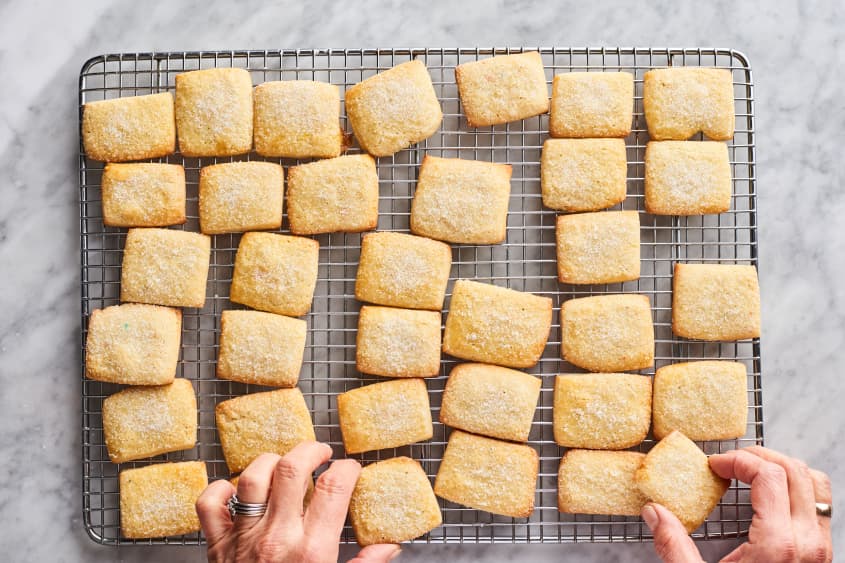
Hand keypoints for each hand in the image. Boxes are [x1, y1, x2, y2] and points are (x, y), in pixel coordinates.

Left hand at [196, 441, 400, 562]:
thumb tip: (388, 547)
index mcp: (312, 550)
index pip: (334, 488)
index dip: (347, 469)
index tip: (350, 470)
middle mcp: (277, 538)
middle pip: (292, 469)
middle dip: (310, 450)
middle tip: (320, 453)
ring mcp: (243, 539)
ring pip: (252, 477)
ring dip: (270, 462)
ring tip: (284, 466)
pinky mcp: (217, 545)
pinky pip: (210, 504)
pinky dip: (220, 488)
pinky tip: (237, 490)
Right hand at [642, 446, 831, 562]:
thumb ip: (674, 546)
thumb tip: (654, 512)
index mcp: (778, 546)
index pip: (769, 475)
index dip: (738, 460)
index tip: (714, 467)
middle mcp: (808, 543)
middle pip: (796, 470)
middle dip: (759, 456)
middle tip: (729, 463)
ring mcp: (820, 550)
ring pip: (816, 484)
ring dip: (783, 469)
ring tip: (750, 474)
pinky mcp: (822, 556)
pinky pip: (820, 506)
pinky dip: (797, 489)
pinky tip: (767, 500)